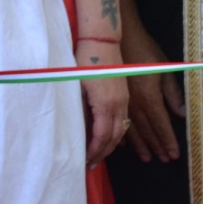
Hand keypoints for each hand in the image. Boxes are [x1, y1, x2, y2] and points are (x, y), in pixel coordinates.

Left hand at [76, 40, 128, 165]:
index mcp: (106, 104)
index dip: (94, 151)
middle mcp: (119, 105)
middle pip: (114, 136)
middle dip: (103, 153)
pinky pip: (124, 119)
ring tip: (101, 157)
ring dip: (112, 145)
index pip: (102, 135)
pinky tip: (112, 140)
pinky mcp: (124, 94)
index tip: (86, 162)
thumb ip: (80, 110)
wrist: (101, 38)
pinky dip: (117, 133)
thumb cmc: (85, 60)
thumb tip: (78, 132)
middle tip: (91, 165)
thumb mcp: (77, 85)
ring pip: (122, 129)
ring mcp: (124, 99)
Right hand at [121, 22, 184, 162]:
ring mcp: (120, 102)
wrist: (116, 38)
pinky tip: (124, 143)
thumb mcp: (163, 69)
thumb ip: (172, 93)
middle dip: (156, 146)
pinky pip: (116, 120)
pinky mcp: (110, 98)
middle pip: (146, 130)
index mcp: (149, 97)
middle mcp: (134, 103)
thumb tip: (181, 115)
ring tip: (146, 158)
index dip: (168, 140)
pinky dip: (121, 134)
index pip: (161, 124)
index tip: (174, 155)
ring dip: (139, 145)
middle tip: (163, 160)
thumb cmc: (143, 50)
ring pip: (131, 128)